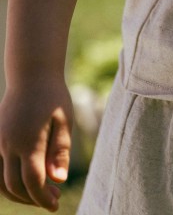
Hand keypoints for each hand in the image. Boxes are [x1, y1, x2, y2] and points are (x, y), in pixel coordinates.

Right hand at [0, 77, 72, 211]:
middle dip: (33, 198)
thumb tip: (58, 181)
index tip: (56, 205)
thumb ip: (59, 151)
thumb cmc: (53, 95)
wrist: (31, 73)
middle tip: (53, 198)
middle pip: (14, 186)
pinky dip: (6, 181)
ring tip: (39, 193)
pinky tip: (24, 180)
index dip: (43, 198)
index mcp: (28, 141)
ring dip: (17, 193)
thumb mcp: (64, 120)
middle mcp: (8, 145)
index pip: (33, 182)